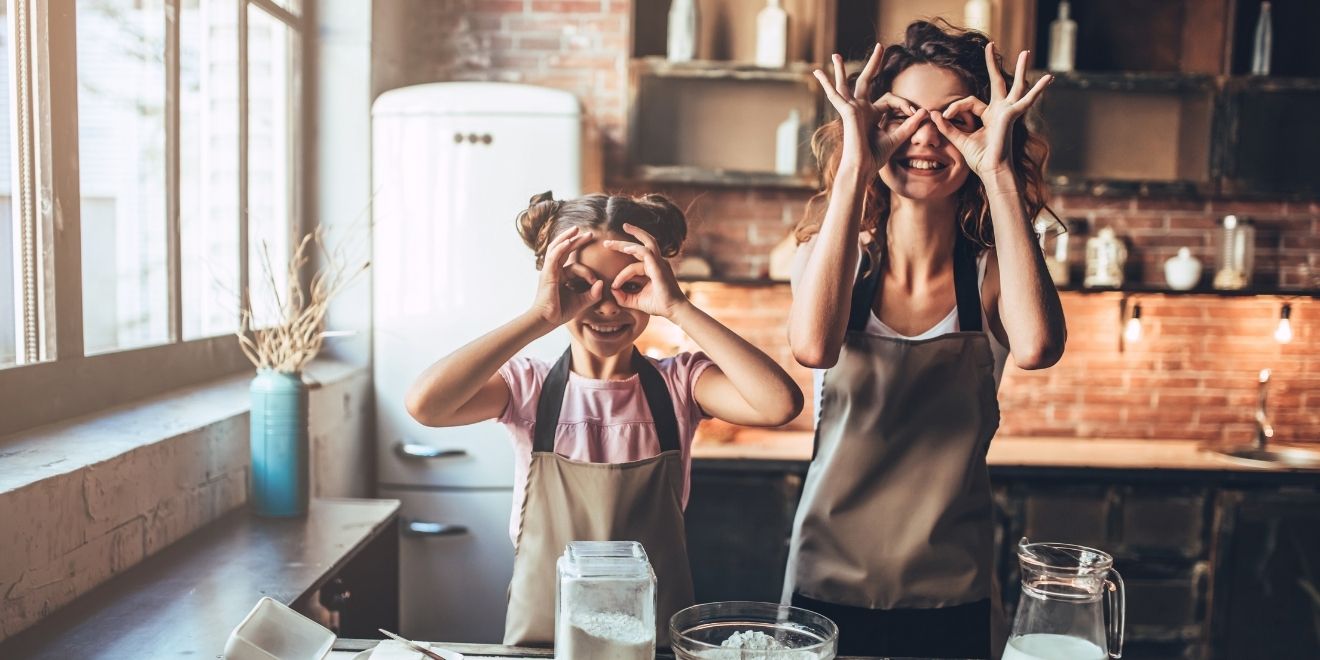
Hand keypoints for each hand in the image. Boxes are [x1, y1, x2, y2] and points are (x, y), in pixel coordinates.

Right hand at [529, 226, 601, 326]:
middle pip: (563, 250)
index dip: (587, 272)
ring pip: (556, 248)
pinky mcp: (548, 272)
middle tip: (589, 233)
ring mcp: (549, 270)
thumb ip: (593, 294)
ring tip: (577, 229)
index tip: (595, 281)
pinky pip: (554, 256)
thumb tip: (602, 283)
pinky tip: (570, 241)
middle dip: (576, 240)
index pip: (574, 265)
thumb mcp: (581, 302)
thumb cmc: (560, 312)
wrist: (546, 320)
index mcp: (560, 276)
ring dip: (567, 237)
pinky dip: (562, 247)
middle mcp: (553, 270)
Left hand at [602, 224, 688, 318]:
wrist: (673, 310)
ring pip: (647, 242)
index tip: (614, 287)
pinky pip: (646, 252)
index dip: (621, 275)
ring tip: (624, 226)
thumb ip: (623, 296)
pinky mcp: (659, 266)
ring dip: (636, 233)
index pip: (633, 264)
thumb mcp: (635, 301)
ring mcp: (659, 263)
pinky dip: (636, 249)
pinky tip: (626, 249)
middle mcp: (657, 262)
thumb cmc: (658, 305)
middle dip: (622, 243)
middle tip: (606, 243)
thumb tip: (612, 289)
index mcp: (653, 268)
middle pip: (640, 246)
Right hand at [813, 44, 928, 170]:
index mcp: (871, 114)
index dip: (905, 104)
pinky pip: (835, 95)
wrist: (862, 168)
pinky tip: (817, 73)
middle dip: (874, 63)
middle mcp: (860, 109)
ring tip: (835, 55)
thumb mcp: (897, 137)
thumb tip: (925, 111)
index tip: (915, 113)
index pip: (890, 99)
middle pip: (866, 81)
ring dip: (841, 69)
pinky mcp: (846, 112)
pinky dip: (826, 84)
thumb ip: (910, 124)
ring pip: (845, 84)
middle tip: (881, 46)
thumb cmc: (875, 158)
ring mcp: (851, 109)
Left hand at [929, 43, 1052, 177]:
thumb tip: (934, 113)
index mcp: (989, 115)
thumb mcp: (959, 140)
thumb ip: (948, 127)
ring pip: (1016, 85)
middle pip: (997, 82)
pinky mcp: (1011, 114)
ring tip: (1026, 52)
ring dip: (1020, 68)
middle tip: (990, 45)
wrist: (992, 171)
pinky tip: (1049, 78)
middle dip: (992, 64)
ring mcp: (1008, 111)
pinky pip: (1026, 99)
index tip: (944, 116)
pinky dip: (1038, 89)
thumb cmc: (980, 159)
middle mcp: (1000, 111)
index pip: (969, 100)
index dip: (954, 106)